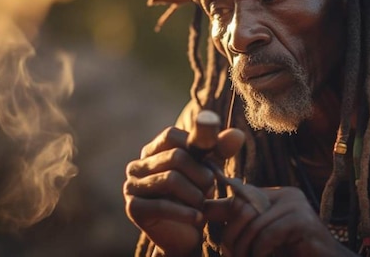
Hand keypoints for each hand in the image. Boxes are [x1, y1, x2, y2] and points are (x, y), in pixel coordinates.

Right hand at [123, 125, 245, 255]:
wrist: (184, 235)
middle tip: (210, 188)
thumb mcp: (209, 169)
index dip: (195, 144)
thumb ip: (220, 150)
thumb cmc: (195, 195)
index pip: (171, 135)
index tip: (212, 158)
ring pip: (171, 179)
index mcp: (153, 151)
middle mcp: (137, 166)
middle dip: (200, 174)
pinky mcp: (133, 208)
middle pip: (175, 157)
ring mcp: (132, 186)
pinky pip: (162, 205)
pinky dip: (185, 212)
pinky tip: (199, 218)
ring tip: (203, 204)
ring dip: (195, 194)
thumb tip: (237, 134)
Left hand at [204, 186, 356, 256]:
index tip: (214, 233)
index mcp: (277, 195)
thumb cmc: (294, 253)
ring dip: (245, 249)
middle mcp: (287, 195)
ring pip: (253, 224)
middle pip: (242, 208)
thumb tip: (205, 208)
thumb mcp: (262, 237)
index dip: (222, 213)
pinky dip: (260, 252)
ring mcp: (297, 206)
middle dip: (232, 237)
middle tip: (232, 256)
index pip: (239, 196)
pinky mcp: (303, 221)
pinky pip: (267, 235)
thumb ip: (239, 221)